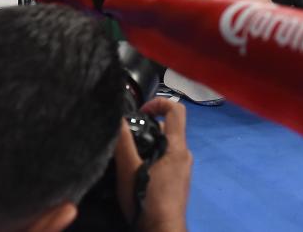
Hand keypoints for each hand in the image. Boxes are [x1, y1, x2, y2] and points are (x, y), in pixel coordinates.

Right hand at [114, 98, 191, 231]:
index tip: (140, 113)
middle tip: (126, 140)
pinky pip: (166, 162)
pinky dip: (152, 160)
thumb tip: (117, 117)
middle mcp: (185, 156)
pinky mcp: (178, 184)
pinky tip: (136, 174)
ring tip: (127, 158)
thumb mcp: (128, 169)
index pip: (176, 110)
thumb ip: (123, 142)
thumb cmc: (147, 200)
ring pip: (166, 148)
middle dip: (147, 130)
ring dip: (148, 147)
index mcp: (178, 148)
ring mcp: (183, 171)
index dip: (158, 103)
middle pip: (168, 130)